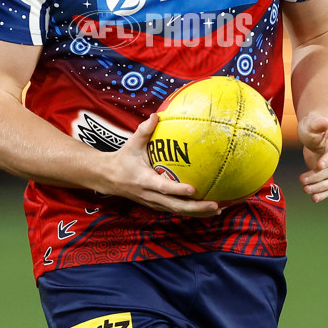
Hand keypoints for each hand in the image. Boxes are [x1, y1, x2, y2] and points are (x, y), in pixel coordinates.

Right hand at [102, 114, 220, 217]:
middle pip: (175, 206)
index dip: (177, 190)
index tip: (193, 189)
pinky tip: (209, 209)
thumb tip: (157, 115)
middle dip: (196, 208)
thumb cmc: (123, 159)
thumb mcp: (131, 144)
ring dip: (198, 213)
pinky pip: (176, 210)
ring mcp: (154, 203)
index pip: (163, 187)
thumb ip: (144, 130)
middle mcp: (150, 195)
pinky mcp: (157, 205)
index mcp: (144, 180)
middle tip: (215, 205)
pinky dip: (193, 212)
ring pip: (178, 211)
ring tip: (219, 209)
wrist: (108, 178)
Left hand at [297, 112, 327, 202]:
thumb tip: (324, 122)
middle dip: (318, 176)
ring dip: (319, 187)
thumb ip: (317, 123)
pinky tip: (314, 198)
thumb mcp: (311, 122)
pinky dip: (324, 194)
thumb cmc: (313, 126)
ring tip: (305, 189)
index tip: (318, 165)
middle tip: (302, 179)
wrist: (316, 132)